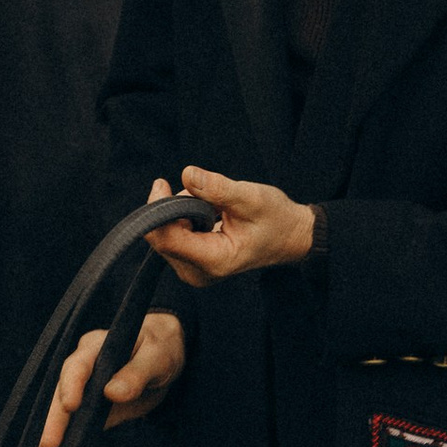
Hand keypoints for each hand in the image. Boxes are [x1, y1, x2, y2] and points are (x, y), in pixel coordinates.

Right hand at [35, 303, 186, 446]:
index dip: (72, 385)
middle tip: (49, 444)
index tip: (70, 406)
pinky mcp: (88, 408)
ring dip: (52, 434)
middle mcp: (82, 367)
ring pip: (62, 411)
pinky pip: (74, 424)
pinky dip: (65, 441)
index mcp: (96, 347)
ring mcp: (83, 389)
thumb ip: (137, 373)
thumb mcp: (157, 357)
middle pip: (62, 392)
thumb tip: (113, 392)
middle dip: (54, 419)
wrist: (162, 358)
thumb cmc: (159, 349)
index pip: (78, 366)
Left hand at [147, 165, 316, 285]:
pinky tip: (208, 214)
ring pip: (165, 233)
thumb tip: (186, 174)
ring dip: (181, 211)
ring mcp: (192, 270)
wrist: (288, 236)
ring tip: (214, 206)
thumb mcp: (251, 198)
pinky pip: (171, 235)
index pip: (166, 239)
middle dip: (175, 207)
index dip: (158, 209)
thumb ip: (218, 188)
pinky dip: (184, 217)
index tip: (163, 183)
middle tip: (205, 194)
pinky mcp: (190, 262)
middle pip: (162, 236)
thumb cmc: (275, 219)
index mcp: (214, 260)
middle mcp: (197, 272)